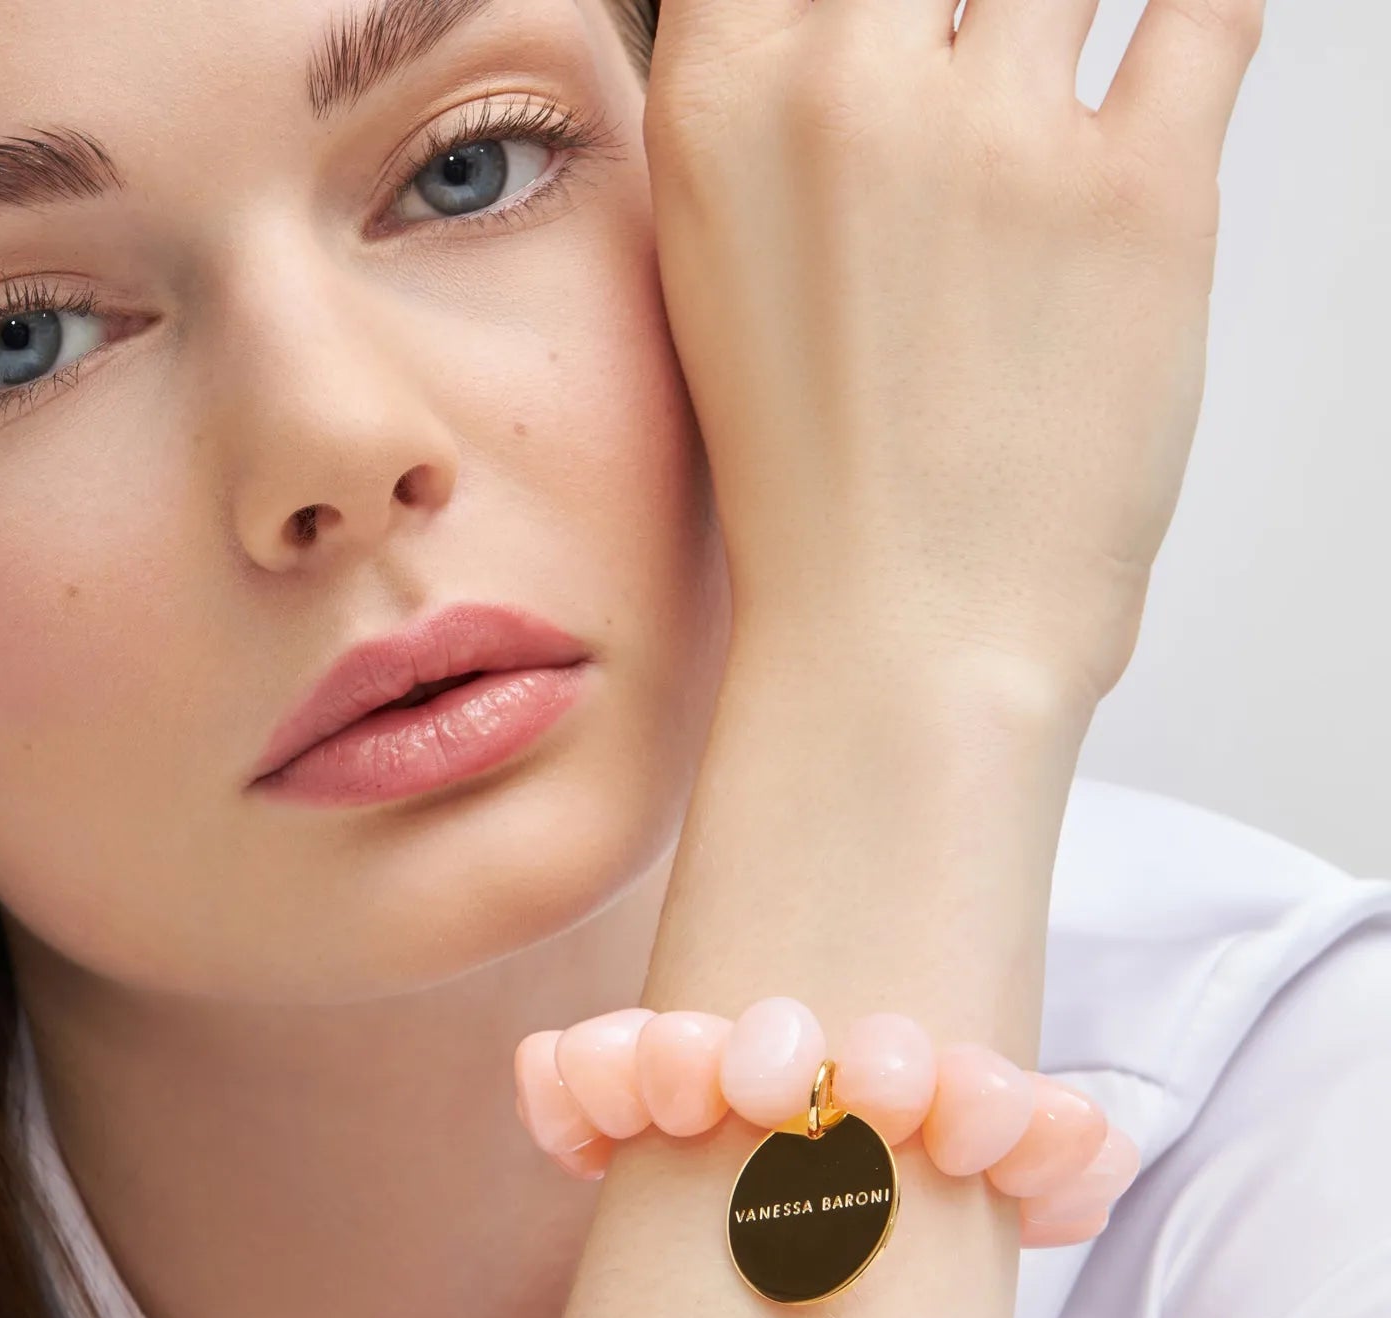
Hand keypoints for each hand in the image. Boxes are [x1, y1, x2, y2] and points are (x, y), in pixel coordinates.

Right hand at [642, 0, 1263, 721]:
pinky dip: (1201, 19)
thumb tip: (861, 16)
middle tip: (982, 60)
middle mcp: (845, 89)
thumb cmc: (812, 486)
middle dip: (966, 8)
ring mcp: (998, 136)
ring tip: (1047, 112)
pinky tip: (1175, 44)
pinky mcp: (1143, 194)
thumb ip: (770, 104)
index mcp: (718, 105)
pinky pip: (1210, 9)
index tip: (903, 26)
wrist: (899, 642)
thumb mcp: (721, 270)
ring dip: (1060, 18)